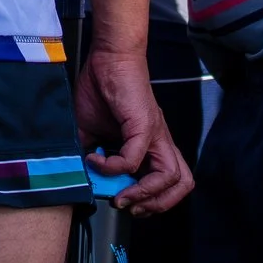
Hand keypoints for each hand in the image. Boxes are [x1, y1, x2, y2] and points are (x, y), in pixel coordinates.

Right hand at [74, 46, 191, 213]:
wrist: (109, 57)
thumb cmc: (104, 88)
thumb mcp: (92, 131)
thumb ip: (91, 155)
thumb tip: (80, 175)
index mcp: (150, 146)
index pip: (167, 183)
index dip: (149, 200)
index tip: (121, 200)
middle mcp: (159, 142)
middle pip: (182, 184)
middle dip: (156, 205)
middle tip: (129, 206)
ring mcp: (155, 133)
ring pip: (172, 177)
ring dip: (144, 194)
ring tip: (120, 194)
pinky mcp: (144, 124)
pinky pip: (133, 158)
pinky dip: (113, 166)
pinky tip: (96, 159)